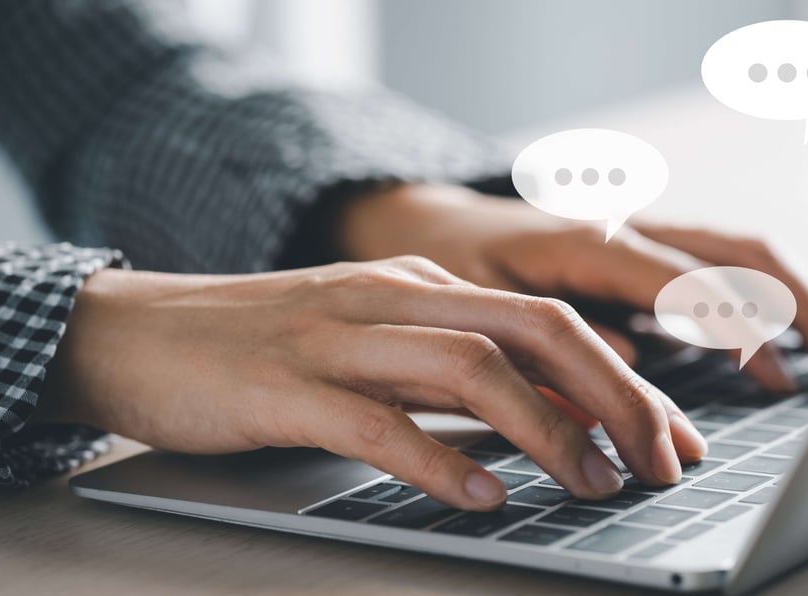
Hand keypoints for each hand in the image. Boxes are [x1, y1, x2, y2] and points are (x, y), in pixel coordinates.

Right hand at [39, 260, 705, 510]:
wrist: (135, 332)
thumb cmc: (261, 348)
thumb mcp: (371, 342)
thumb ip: (450, 369)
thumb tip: (545, 416)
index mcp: (421, 289)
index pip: (550, 322)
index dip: (626, 380)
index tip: (672, 438)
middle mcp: (392, 301)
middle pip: (536, 331)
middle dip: (617, 397)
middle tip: (662, 462)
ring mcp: (339, 340)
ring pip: (471, 368)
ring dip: (547, 430)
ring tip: (593, 484)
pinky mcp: (286, 389)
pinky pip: (377, 423)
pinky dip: (439, 459)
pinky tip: (482, 496)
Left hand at [339, 184, 807, 389]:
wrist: (433, 223)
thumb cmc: (454, 266)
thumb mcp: (483, 308)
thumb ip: (551, 341)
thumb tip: (632, 371)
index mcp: (591, 241)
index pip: (684, 280)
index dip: (734, 327)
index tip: (773, 375)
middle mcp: (630, 230)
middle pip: (740, 254)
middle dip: (800, 304)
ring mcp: (644, 238)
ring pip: (744, 255)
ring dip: (800, 297)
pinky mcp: (646, 256)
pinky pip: (724, 269)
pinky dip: (770, 300)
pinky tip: (794, 339)